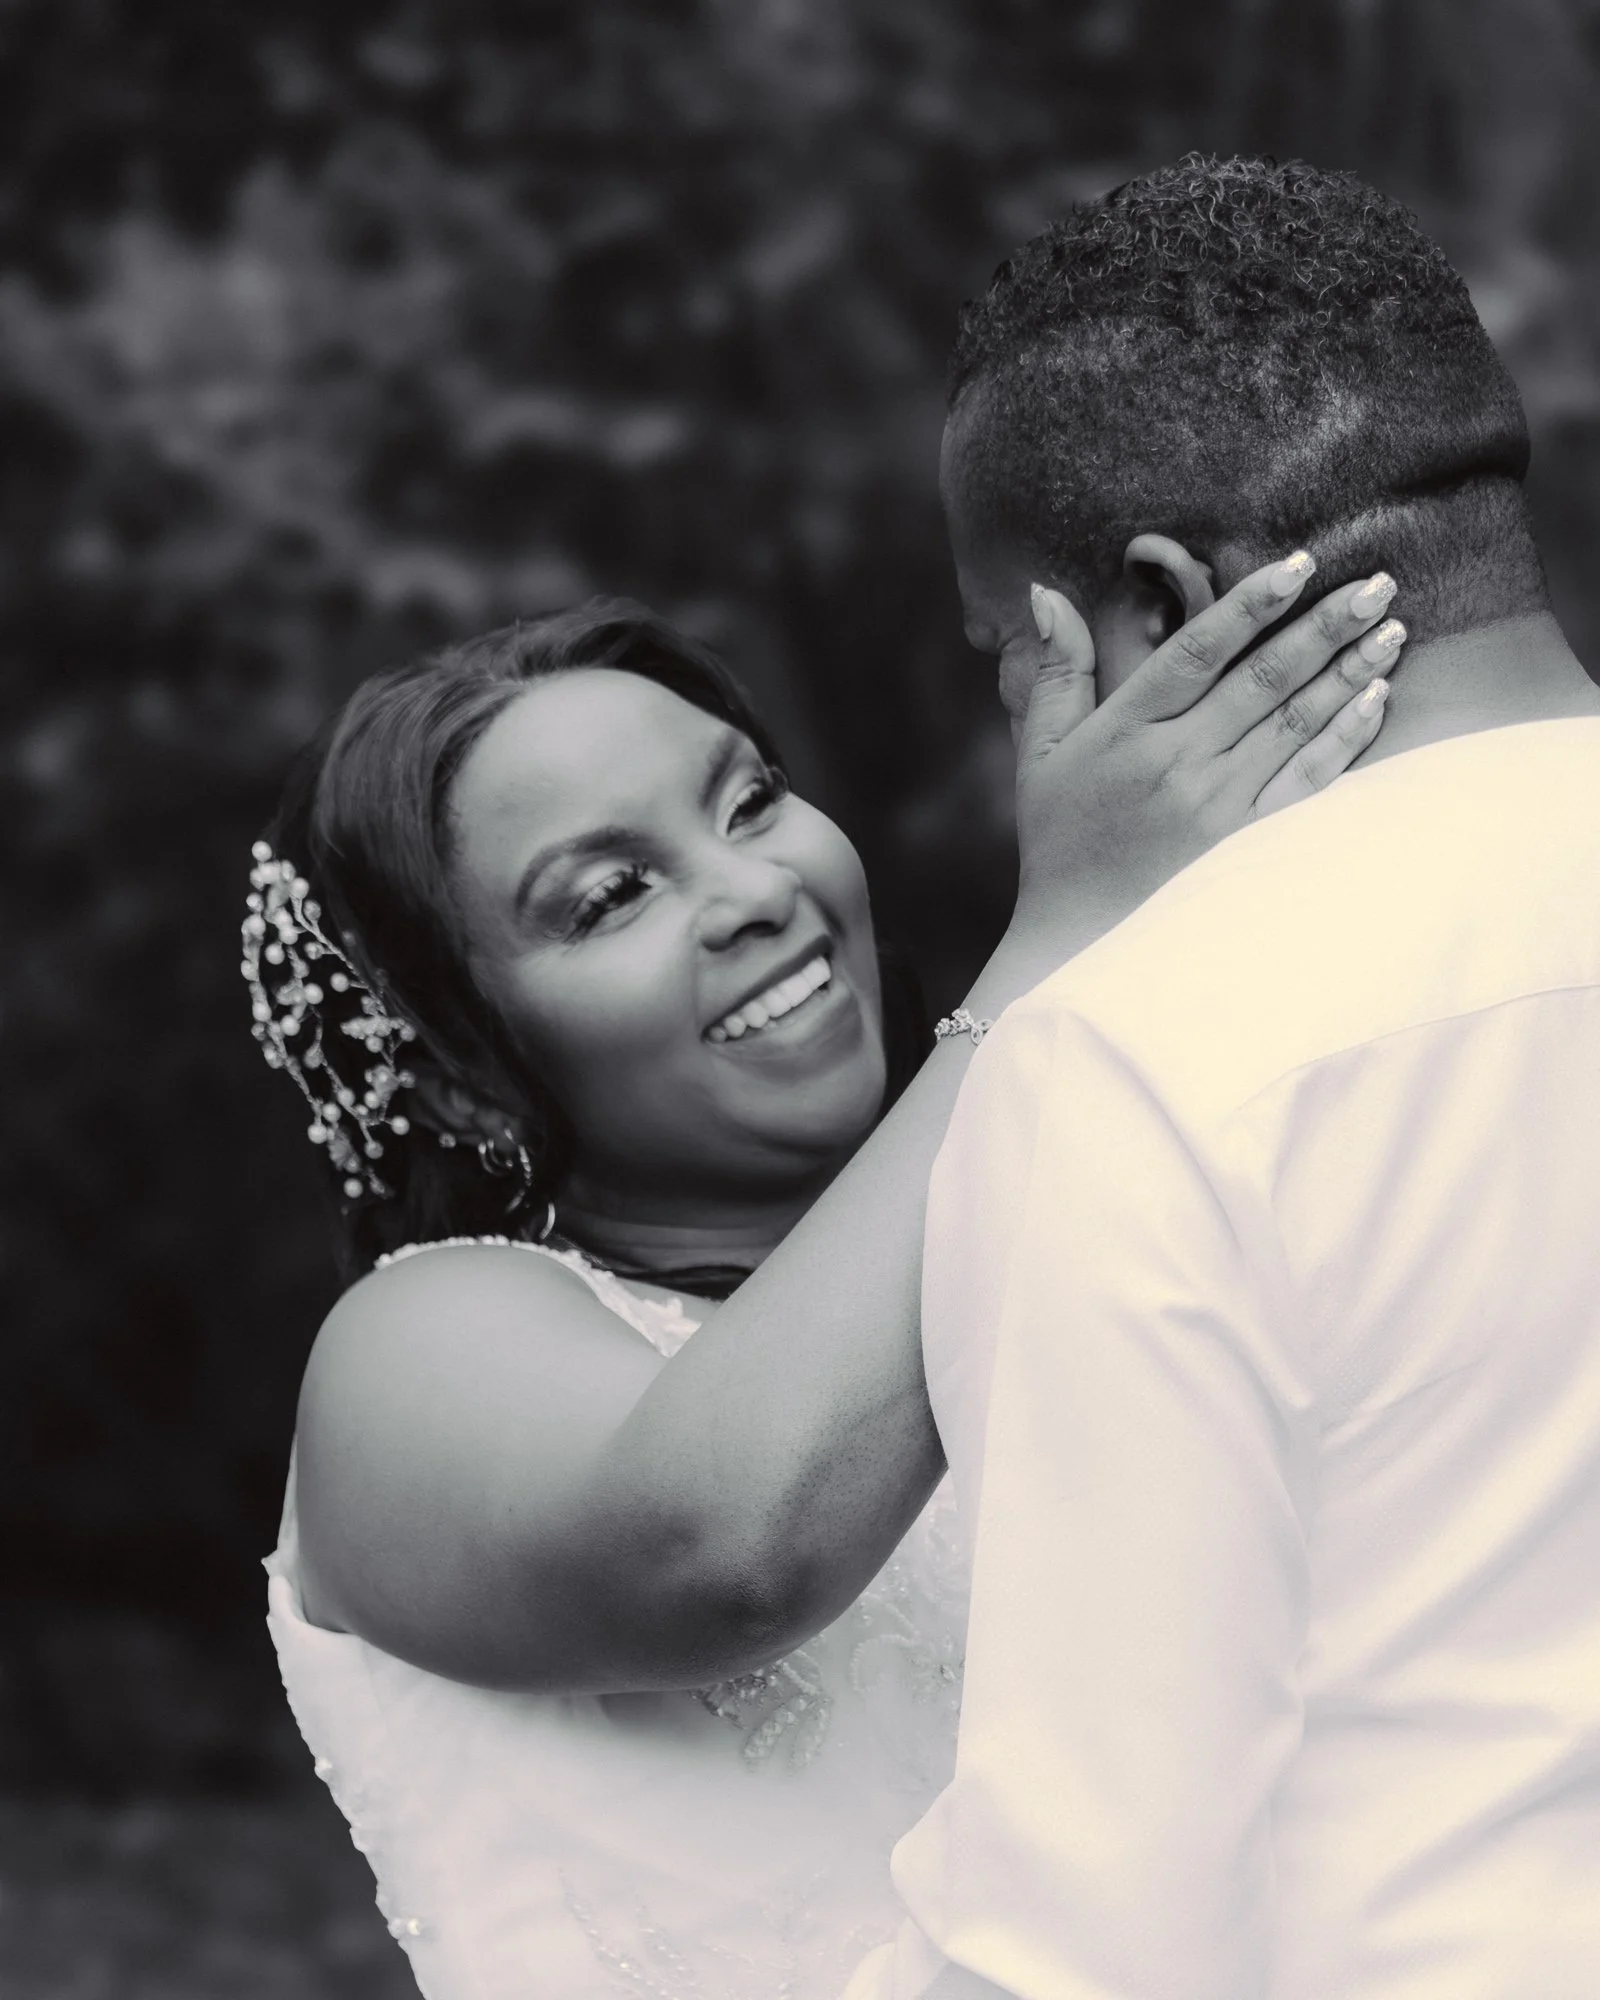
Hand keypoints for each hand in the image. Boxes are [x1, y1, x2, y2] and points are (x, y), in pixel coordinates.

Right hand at [1009, 555, 1404, 955]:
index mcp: (1125, 732)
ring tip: (1392, 628)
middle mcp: (1175, 764)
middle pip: (1262, 680)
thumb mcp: (1042, 752)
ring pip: (1294, 725)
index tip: (1299, 564)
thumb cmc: (1059, 841)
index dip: (1250, 604)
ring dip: (1349, 673)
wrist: (1076, 943)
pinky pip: (1306, 783)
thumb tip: (1043, 592)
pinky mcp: (1245, 847)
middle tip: (1377, 582)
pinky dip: (1344, 739)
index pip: (1197, 652)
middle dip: (1324, 626)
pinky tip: (1376, 700)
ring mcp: (1216, 808)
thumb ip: (1055, 670)